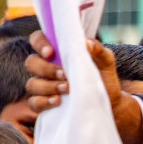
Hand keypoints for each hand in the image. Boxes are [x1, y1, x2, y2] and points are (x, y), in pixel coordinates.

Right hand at [23, 34, 142, 143]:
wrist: (111, 102)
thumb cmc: (104, 77)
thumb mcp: (106, 61)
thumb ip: (98, 50)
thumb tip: (87, 43)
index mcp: (56, 52)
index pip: (37, 40)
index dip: (39, 43)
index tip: (51, 52)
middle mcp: (45, 67)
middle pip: (31, 62)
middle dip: (47, 68)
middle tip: (65, 75)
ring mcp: (43, 85)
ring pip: (32, 84)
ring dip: (49, 86)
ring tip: (67, 88)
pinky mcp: (44, 103)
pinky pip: (34, 103)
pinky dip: (44, 102)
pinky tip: (58, 101)